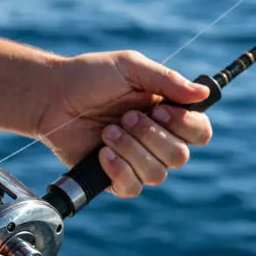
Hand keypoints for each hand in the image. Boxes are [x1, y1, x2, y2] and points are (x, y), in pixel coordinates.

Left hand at [40, 51, 213, 197]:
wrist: (52, 97)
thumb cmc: (90, 77)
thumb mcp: (130, 67)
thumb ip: (167, 80)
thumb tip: (203, 93)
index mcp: (167, 113)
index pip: (200, 132)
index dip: (187, 127)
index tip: (162, 111)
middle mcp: (156, 140)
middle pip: (180, 157)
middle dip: (151, 136)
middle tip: (125, 116)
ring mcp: (136, 161)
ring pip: (157, 174)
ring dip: (131, 150)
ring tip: (108, 131)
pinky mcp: (114, 178)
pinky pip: (132, 188)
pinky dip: (119, 170)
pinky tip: (102, 153)